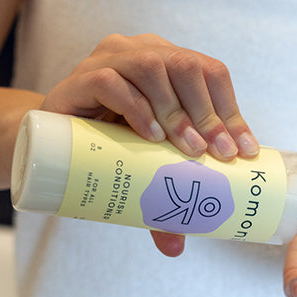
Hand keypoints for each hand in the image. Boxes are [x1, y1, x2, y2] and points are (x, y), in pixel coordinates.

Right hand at [40, 33, 259, 255]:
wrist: (53, 136)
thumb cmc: (109, 142)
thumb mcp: (144, 158)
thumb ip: (161, 190)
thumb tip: (176, 246)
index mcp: (167, 61)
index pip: (210, 72)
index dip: (229, 109)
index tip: (242, 151)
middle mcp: (141, 51)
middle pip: (185, 65)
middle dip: (206, 113)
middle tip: (214, 154)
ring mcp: (108, 59)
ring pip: (153, 67)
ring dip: (174, 110)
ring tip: (186, 149)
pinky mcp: (79, 78)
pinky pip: (111, 82)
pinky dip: (136, 108)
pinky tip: (149, 135)